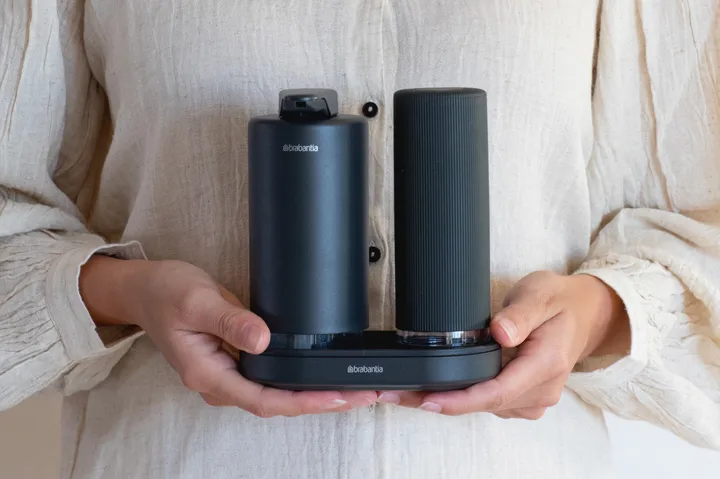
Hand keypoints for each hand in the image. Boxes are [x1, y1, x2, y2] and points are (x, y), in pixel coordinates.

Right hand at [80, 256, 376, 416]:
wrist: (144, 289)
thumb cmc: (165, 293)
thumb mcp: (197, 301)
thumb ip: (230, 321)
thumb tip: (262, 340)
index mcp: (207, 373)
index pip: (264, 400)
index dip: (304, 402)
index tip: (338, 398)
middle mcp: (218, 381)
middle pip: (276, 404)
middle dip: (320, 403)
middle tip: (361, 395)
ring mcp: (226, 375)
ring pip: (275, 396)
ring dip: (313, 395)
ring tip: (351, 390)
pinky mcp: (233, 363)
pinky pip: (270, 381)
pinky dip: (298, 382)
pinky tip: (319, 377)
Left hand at [378, 271, 629, 418]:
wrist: (585, 314)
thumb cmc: (560, 301)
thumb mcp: (540, 293)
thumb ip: (519, 314)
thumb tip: (500, 333)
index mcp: (546, 364)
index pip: (497, 392)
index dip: (460, 400)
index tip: (428, 400)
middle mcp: (542, 389)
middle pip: (485, 404)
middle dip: (442, 401)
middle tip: (399, 394)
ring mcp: (535, 398)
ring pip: (486, 407)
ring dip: (450, 401)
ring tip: (410, 390)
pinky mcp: (526, 399)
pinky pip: (492, 403)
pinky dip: (466, 397)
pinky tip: (443, 387)